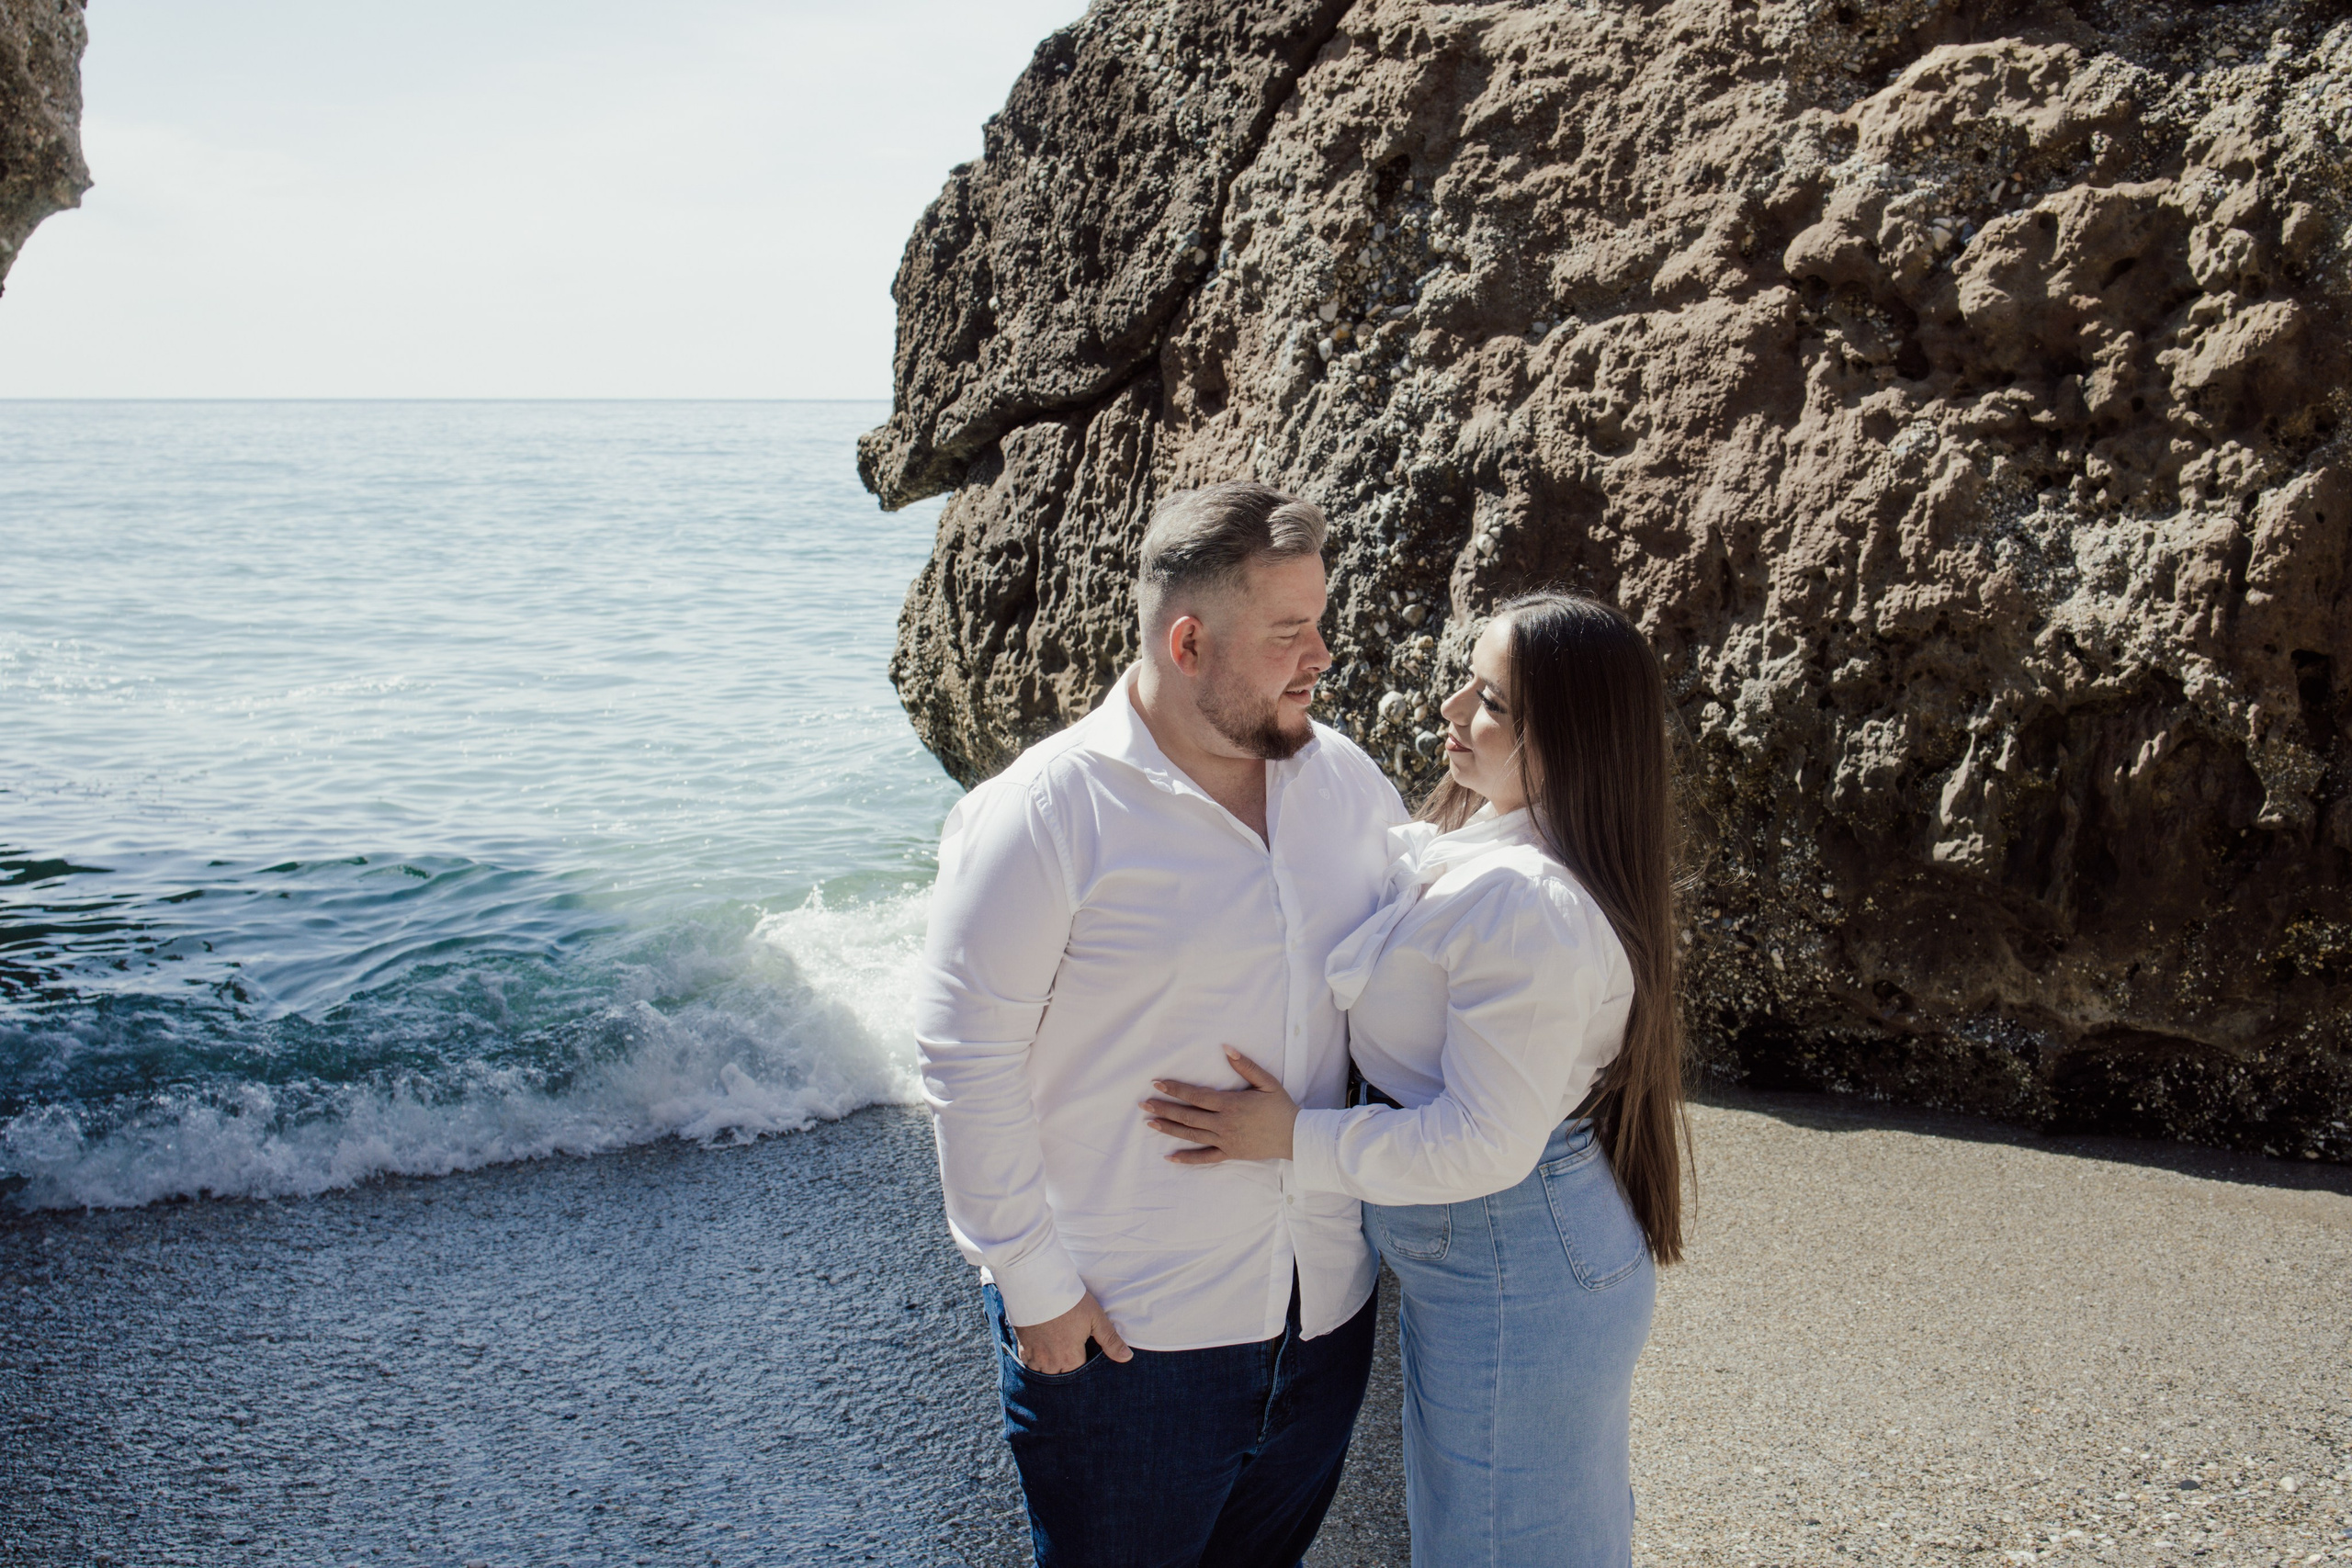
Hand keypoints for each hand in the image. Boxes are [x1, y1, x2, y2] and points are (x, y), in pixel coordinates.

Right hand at [1010, 1290, 1131, 1373]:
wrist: (1037, 1287)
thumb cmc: (1069, 1300)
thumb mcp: (1095, 1317)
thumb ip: (1110, 1340)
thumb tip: (1127, 1358)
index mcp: (1071, 1357)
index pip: (1080, 1375)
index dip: (1084, 1368)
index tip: (1085, 1359)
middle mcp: (1052, 1362)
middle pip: (1061, 1376)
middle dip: (1067, 1371)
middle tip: (1071, 1358)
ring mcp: (1035, 1356)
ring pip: (1044, 1374)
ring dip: (1050, 1369)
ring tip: (1057, 1358)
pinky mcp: (1022, 1347)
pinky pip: (1028, 1365)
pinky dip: (1034, 1363)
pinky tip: (1040, 1354)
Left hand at [1141, 1048, 1299, 1163]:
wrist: (1295, 1136)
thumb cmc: (1281, 1107)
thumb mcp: (1266, 1082)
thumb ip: (1246, 1065)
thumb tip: (1226, 1047)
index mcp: (1230, 1104)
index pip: (1195, 1095)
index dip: (1175, 1089)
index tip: (1157, 1084)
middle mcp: (1223, 1123)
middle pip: (1187, 1116)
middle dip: (1164, 1109)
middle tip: (1143, 1104)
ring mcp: (1225, 1140)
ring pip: (1191, 1135)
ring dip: (1169, 1129)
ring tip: (1150, 1123)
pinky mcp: (1230, 1154)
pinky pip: (1204, 1158)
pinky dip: (1187, 1159)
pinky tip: (1170, 1157)